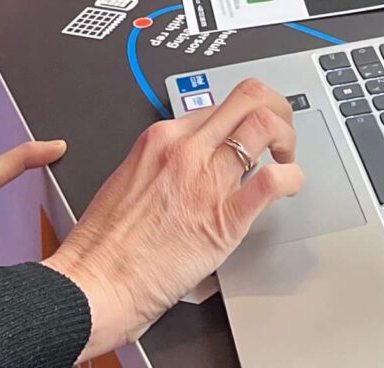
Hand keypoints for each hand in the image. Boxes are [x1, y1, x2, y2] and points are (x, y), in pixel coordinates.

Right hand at [47, 80, 300, 357]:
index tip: (249, 133)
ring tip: (286, 159)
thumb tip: (191, 171)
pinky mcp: (222, 219)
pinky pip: (272, 181)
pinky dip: (292, 178)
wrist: (91, 286)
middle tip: (280, 135)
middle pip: (248, 97)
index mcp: (159, 140)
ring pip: (265, 126)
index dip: (242, 117)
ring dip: (287, 139)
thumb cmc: (102, 248)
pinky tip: (289, 188)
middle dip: (276, 109)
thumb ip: (163, 168)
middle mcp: (185, 150)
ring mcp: (204, 180)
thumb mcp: (130, 182)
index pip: (218, 104)